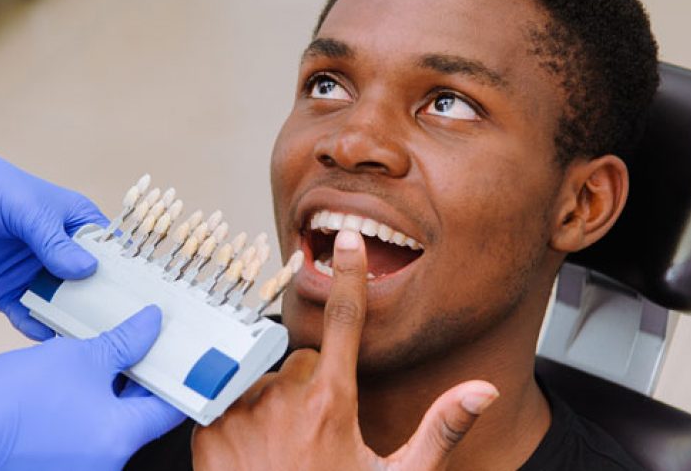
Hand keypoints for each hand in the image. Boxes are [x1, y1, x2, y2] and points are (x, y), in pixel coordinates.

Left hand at [0, 122, 107, 338]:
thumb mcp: (25, 208)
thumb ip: (54, 241)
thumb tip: (86, 271)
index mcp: (76, 224)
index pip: (112, 254)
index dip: (128, 276)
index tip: (146, 302)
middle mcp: (61, 253)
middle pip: (91, 287)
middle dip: (103, 307)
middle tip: (121, 334)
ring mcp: (34, 274)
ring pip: (62, 306)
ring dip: (72, 323)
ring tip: (89, 347)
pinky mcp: (7, 291)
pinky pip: (27, 317)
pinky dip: (37, 329)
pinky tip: (47, 342)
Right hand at [0, 305, 185, 470]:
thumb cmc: (16, 396)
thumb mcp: (81, 356)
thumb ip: (125, 343)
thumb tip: (151, 326)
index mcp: (121, 438)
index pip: (170, 408)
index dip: (177, 376)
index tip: (180, 354)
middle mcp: (108, 461)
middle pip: (141, 417)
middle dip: (142, 380)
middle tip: (142, 344)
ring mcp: (83, 466)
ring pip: (113, 423)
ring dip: (114, 392)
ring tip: (107, 356)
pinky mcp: (59, 464)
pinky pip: (87, 433)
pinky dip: (90, 408)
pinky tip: (79, 380)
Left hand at [192, 230, 498, 470]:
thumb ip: (440, 429)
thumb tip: (482, 391)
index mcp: (332, 403)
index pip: (344, 322)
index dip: (350, 277)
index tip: (348, 240)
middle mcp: (282, 399)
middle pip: (301, 360)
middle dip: (312, 383)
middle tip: (317, 434)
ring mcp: (242, 411)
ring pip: (265, 379)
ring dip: (274, 402)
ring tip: (283, 450)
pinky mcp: (208, 427)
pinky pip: (229, 397)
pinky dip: (241, 414)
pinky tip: (255, 451)